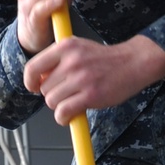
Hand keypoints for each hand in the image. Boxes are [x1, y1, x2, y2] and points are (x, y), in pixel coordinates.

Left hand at [23, 33, 164, 124]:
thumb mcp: (79, 48)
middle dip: (52, 95)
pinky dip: (64, 118)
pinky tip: (72, 115)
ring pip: (52, 102)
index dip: (30, 82)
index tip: (34, 88)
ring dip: (60, 107)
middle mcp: (71, 61)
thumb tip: (38, 80)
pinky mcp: (91, 95)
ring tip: (73, 102)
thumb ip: (58, 60)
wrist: (133, 62)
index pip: (33, 68)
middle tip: (67, 94)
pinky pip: (63, 112)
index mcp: (66, 47)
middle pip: (44, 89)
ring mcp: (81, 79)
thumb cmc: (105, 59)